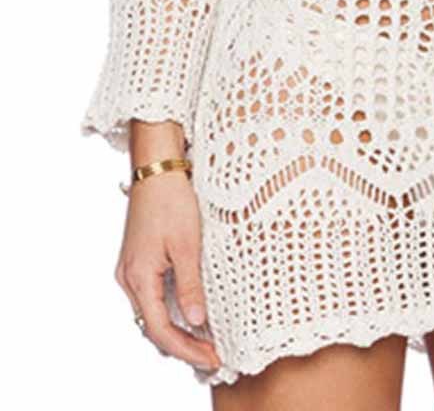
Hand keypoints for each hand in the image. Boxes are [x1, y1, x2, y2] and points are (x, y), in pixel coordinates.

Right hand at [114, 123, 220, 371]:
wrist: (157, 167)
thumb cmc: (172, 200)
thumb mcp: (187, 244)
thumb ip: (190, 285)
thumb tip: (196, 321)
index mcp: (138, 277)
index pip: (161, 330)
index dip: (187, 349)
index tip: (213, 358)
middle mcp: (129, 278)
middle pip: (153, 327)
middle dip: (183, 345)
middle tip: (213, 355)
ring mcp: (131, 270)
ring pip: (152, 314)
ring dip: (176, 330)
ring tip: (206, 341)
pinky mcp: (138, 260)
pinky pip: (152, 298)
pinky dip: (170, 311)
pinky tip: (191, 313)